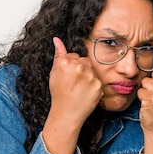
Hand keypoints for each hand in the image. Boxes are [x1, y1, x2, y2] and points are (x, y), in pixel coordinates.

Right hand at [42, 37, 101, 153]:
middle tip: (74, 82)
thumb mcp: (54, 73)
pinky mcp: (98, 85)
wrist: (67, 114)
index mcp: (66, 62)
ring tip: (79, 88)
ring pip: (92, 70)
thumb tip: (57, 39)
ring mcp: (90, 76)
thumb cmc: (59, 94)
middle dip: (81, 69)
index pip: (74, 55)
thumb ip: (58, 55)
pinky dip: (93, 86)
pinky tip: (85, 93)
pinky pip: (98, 80)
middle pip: (85, 61)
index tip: (68, 76)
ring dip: (88, 77)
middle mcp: (79, 67)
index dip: (71, 66)